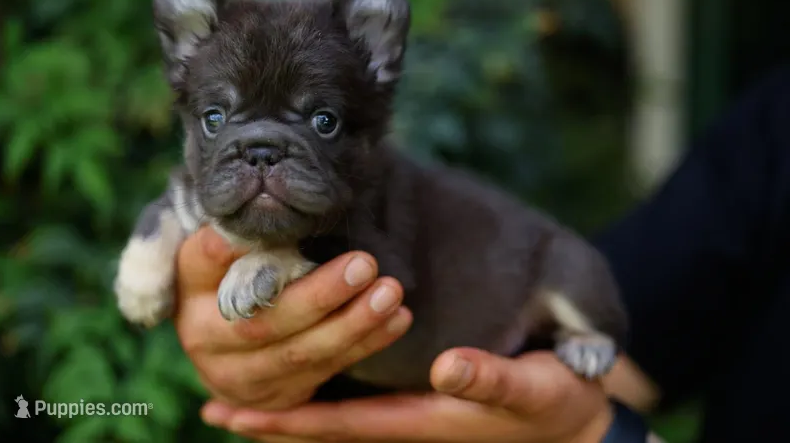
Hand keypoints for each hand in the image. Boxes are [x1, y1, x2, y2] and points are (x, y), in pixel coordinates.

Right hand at [173, 227, 412, 409]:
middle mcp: (207, 339)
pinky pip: (327, 371)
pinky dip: (366, 344)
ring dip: (353, 324)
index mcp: (191, 290)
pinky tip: (397, 319)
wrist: (228, 336)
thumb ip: (233, 230)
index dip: (236, 249)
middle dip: (319, 296)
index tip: (276, 227)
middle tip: (364, 264)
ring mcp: (241, 376)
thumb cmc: (236, 270)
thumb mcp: (224, 244)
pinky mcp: (277, 397)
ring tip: (390, 292)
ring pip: (301, 354)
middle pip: (264, 321)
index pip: (209, 260)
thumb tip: (255, 205)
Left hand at [201, 348, 613, 442]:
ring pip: (337, 414)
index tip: (233, 413)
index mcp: (419, 419)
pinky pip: (360, 402)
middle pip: (323, 424)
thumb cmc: (555, 402)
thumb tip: (447, 369)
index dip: (285, 419)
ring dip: (293, 403)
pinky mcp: (422, 401)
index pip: (337, 424)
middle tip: (215, 402)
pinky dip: (326, 391)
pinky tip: (312, 371)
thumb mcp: (531, 387)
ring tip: (249, 389)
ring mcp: (411, 413)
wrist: (577, 418)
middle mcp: (405, 420)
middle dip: (272, 414)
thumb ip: (492, 378)